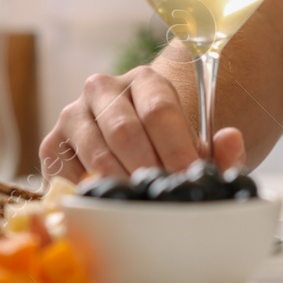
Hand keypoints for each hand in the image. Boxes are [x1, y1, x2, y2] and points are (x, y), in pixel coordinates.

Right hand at [40, 62, 245, 182]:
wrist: (132, 148)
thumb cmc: (168, 147)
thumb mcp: (196, 148)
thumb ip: (220, 150)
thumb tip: (231, 139)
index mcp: (146, 80)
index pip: (160, 109)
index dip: (176, 146)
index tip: (190, 175)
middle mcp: (103, 88)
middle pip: (126, 130)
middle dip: (148, 166)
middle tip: (163, 193)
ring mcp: (73, 113)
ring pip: (97, 152)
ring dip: (121, 180)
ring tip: (141, 202)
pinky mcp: (52, 144)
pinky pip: (67, 171)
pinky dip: (89, 190)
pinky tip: (109, 203)